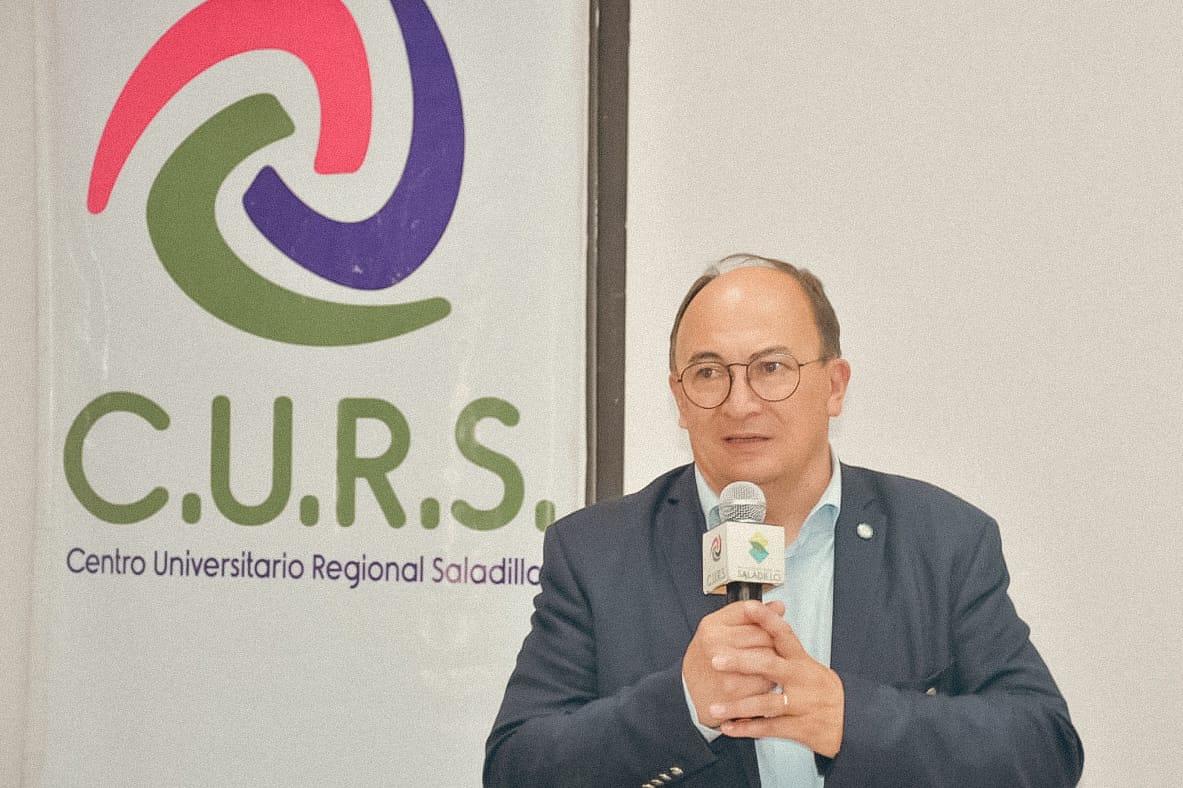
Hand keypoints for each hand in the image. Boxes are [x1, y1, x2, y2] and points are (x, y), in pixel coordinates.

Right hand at [682, 601, 779, 727]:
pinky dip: (767, 684)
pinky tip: (756, 683)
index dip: (766, 619)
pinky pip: (767, 682)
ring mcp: (724, 669)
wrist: (691, 696)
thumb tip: (778, 607)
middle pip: (765, 636)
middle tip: (764, 651)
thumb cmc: (707, 661)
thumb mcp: (719, 630)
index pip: (752, 612)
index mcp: (711, 626)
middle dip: (772, 643)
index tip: (769, 626)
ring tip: (759, 668)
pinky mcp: (735, 692)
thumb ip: (748, 616)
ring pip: (769, 659)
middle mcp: (715, 646)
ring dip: (772, 665)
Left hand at [711, 601, 844, 757]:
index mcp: (802, 661)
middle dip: (741, 662)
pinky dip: (747, 729)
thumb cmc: (822, 691)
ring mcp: (802, 704)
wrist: (854, 723)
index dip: (767, 619)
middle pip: (770, 665)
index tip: (749, 606)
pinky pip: (770, 729)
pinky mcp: (801, 727)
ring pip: (766, 703)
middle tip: (715, 659)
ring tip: (714, 708)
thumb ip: (786, 649)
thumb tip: (769, 618)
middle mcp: (802, 679)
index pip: (784, 634)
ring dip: (738, 706)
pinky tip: (728, 727)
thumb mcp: (810, 667)